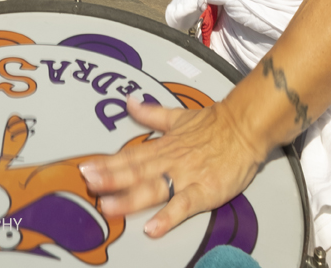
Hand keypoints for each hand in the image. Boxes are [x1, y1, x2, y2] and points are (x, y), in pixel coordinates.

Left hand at [78, 96, 261, 237]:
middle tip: (87, 183)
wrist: (245, 127)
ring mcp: (186, 176)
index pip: (130, 155)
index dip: (107, 162)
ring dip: (130, 197)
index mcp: (163, 145)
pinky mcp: (204, 191)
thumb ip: (151, 113)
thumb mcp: (178, 115)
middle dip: (110, 178)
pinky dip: (168, 217)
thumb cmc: (214, 124)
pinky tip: (154, 228)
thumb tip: (130, 102)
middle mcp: (170, 161)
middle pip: (135, 171)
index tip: (85, 167)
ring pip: (153, 188)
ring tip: (109, 207)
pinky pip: (183, 205)